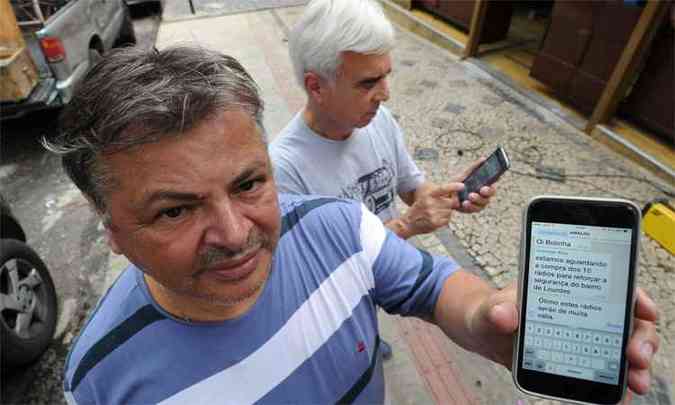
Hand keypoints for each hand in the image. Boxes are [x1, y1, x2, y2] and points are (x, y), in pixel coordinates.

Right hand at [401, 183, 463, 235]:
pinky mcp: (435, 222)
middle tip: (441, 206)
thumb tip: (455, 195)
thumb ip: (438, 195)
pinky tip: (436, 219)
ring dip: (446, 213)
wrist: (408, 223)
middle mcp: (430, 203)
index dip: (453, 186)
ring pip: (450, 211)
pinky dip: (444, 220)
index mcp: (428, 194)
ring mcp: (433, 213)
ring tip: (436, 214)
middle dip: (450, 204)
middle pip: (451, 202)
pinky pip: (447, 219)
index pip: (443, 189)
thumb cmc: (419, 209)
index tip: (462, 186)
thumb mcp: (425, 197)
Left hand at [452, 158, 496, 212]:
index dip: (494, 183)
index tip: (490, 182)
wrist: (446, 194)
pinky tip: (464, 202)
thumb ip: (474, 167)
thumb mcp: (464, 174)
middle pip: (490, 194)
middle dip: (487, 192)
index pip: (493, 183)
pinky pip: (474, 209)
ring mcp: (479, 203)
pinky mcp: (472, 209)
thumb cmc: (457, 183)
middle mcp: (484, 194)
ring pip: (483, 202)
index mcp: (484, 185)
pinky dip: (470, 206)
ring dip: (477, 199)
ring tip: (470, 196)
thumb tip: (484, 158)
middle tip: (481, 189)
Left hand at [468, 283, 659, 394]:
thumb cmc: (491, 310)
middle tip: (636, 357)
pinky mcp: (574, 363)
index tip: (644, 309)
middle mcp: (584, 313)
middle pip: (626, 322)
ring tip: (636, 382)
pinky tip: (617, 398)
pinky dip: (614, 386)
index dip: (635, 296)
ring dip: (635, 367)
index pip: (613, 287)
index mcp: (570, 290)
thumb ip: (495, 308)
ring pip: (621, 350)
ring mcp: (583, 339)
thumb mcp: (490, 306)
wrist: (483, 333)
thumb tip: (504, 315)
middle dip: (641, 339)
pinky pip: (602, 373)